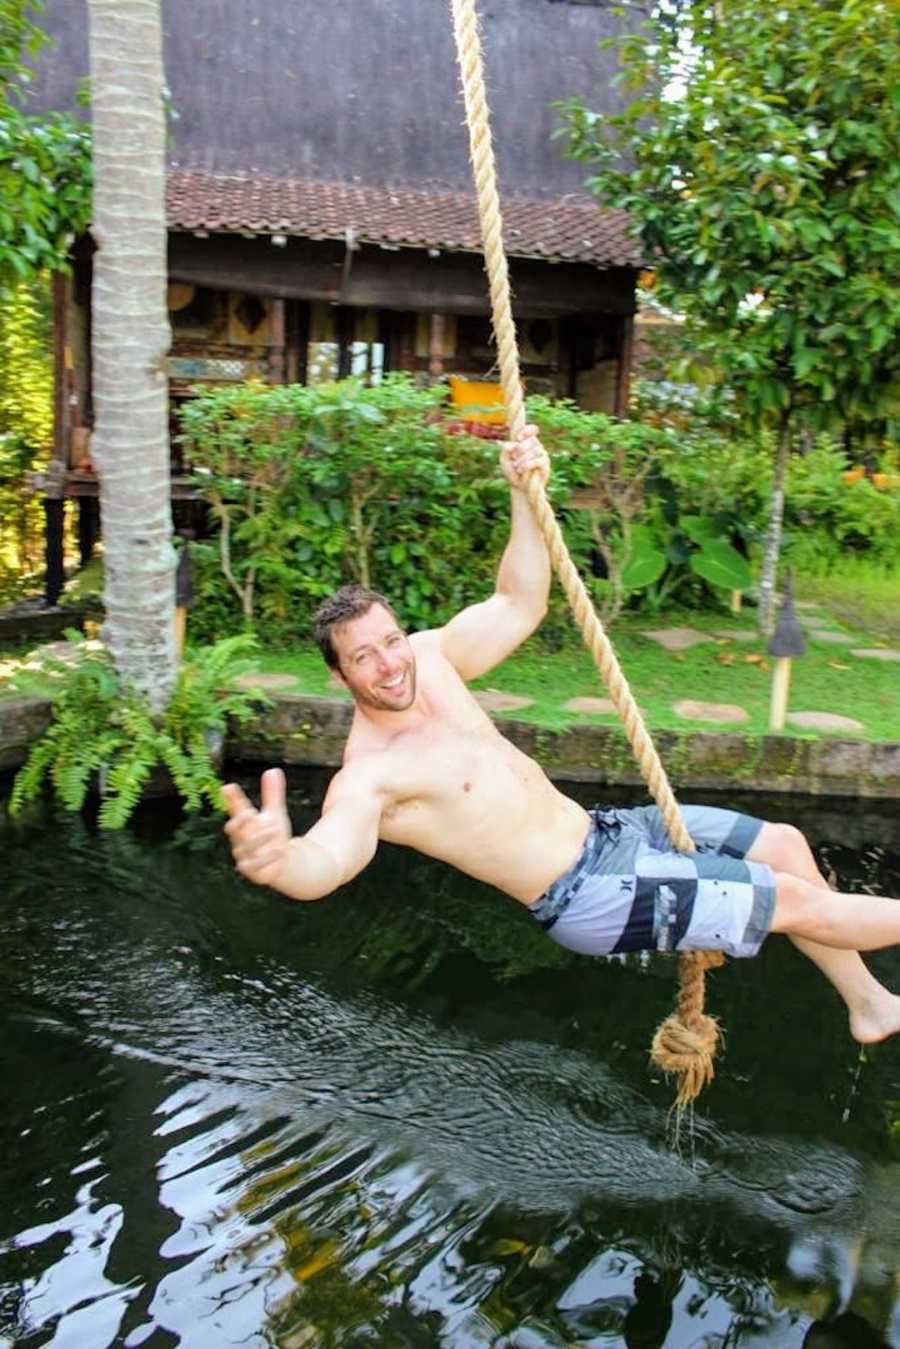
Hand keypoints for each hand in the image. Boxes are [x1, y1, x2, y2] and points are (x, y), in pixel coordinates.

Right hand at [222, 768, 291, 887]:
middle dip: (240, 822)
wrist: (285, 863)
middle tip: (251, 814)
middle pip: (233, 829)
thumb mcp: (275, 814)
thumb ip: (273, 794)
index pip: (234, 810)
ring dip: (260, 839)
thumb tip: (273, 770)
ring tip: (274, 831)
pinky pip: (254, 866)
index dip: (231, 800)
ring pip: (245, 847)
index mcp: (244, 824)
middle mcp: (240, 840)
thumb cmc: (274, 836)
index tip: (228, 787)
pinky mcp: (253, 872)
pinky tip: (279, 850)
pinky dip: (266, 858)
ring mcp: (245, 857)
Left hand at [500, 423, 549, 491]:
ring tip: (517, 468)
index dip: (527, 430)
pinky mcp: (545, 463)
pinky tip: (521, 470)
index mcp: (526, 441)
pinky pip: (537, 460)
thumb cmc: (512, 472)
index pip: (532, 429)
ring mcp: (542, 454)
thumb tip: (513, 444)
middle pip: (531, 440)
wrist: (519, 487)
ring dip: (522, 460)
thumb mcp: (504, 460)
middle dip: (520, 449)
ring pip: (534, 450)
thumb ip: (506, 450)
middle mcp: (535, 445)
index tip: (518, 437)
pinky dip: (527, 465)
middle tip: (514, 457)